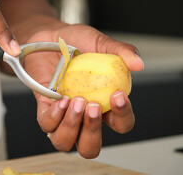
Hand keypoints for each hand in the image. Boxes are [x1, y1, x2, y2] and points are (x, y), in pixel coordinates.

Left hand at [24, 23, 143, 158]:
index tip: (117, 96)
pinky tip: (61, 100)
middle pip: (90, 146)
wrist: (49, 36)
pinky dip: (54, 116)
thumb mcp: (100, 43)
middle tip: (92, 106)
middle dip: (93, 132)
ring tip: (75, 101)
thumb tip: (138, 64)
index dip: (123, 116)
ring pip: (65, 142)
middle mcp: (83, 114)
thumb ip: (120, 51)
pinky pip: (46, 125)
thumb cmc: (75, 42)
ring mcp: (62, 113)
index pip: (121, 124)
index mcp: (103, 103)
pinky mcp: (44, 107)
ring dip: (71, 127)